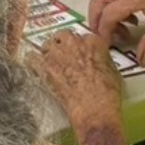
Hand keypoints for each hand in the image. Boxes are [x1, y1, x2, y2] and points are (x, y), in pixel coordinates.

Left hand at [33, 24, 123, 144]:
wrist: (93, 108)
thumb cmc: (107, 94)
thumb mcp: (112, 71)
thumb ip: (101, 58)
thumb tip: (95, 59)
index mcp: (92, 42)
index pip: (84, 38)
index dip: (81, 48)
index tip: (80, 55)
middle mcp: (73, 42)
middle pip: (64, 36)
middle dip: (64, 45)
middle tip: (65, 57)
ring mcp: (56, 53)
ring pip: (47, 44)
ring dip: (49, 52)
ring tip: (51, 64)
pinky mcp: (44, 65)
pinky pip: (32, 57)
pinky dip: (34, 63)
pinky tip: (37, 69)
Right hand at [87, 0, 144, 63]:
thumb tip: (140, 59)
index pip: (109, 14)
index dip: (104, 31)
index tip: (107, 45)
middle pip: (98, 3)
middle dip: (97, 23)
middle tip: (105, 39)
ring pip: (104, 0)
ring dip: (108, 18)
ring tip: (124, 33)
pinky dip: (115, 12)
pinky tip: (131, 21)